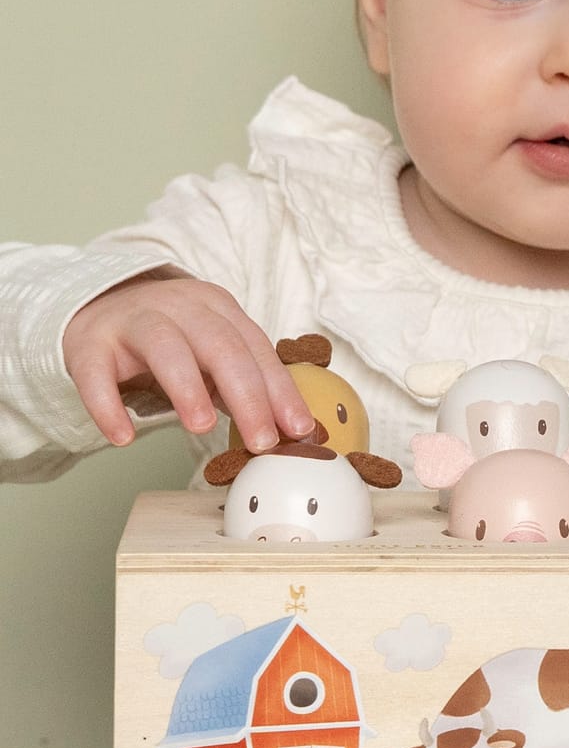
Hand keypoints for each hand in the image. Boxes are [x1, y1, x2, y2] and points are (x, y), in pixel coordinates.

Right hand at [62, 266, 313, 451]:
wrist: (99, 306)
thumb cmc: (172, 339)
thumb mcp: (211, 350)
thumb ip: (245, 381)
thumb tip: (289, 430)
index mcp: (218, 307)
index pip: (256, 349)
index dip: (280, 390)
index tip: (299, 430)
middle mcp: (180, 307)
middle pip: (221, 347)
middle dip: (247, 396)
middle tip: (262, 440)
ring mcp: (133, 322)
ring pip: (166, 348)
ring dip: (188, 388)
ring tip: (203, 428)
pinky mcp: (90, 344)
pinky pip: (97, 375)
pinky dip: (108, 406)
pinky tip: (123, 436)